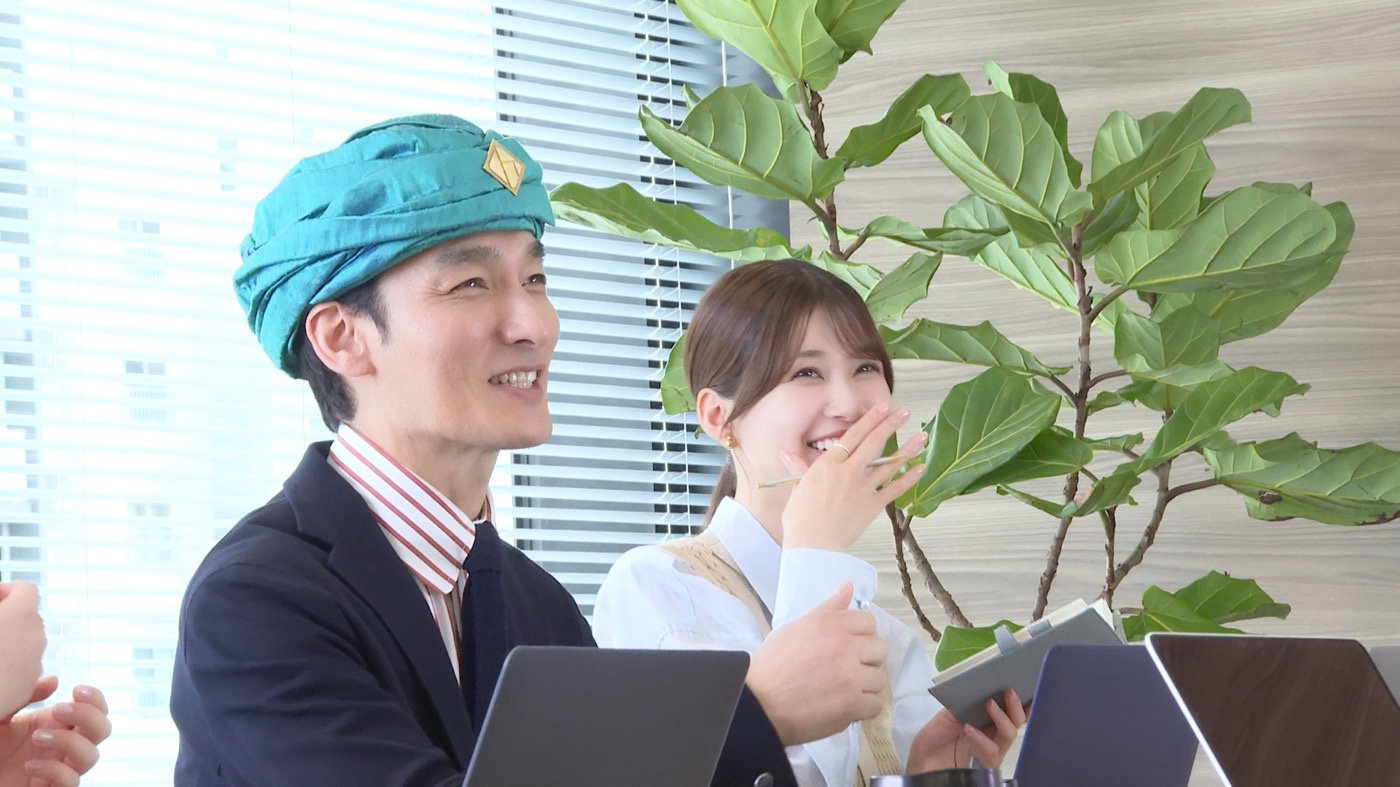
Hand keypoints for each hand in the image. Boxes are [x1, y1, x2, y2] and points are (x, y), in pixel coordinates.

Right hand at [0, 583, 45, 719]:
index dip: (6, 591)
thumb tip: (1, 603)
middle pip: (28, 618)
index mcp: (20, 615)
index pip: (26, 590)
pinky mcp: (25, 690)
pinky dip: (7, 668)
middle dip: (8, 618)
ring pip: (25, 645)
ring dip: (8, 644)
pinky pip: (21, 670)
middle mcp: (35, 637)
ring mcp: (33, 665)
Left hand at [0, 681, 109, 786]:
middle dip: (87, 716)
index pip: (96, 710)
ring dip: (69, 742)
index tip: (76, 690)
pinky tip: (30, 766)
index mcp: (56, 725)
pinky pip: (70, 781)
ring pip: (91, 756)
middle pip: (102, 730)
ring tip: (36, 738)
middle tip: (57, 710)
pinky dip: (54, 770)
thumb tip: (54, 680)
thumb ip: (28, 696)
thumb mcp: (3, 715)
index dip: (95, 699)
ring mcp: (58, 769)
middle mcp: (62, 747)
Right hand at [745, 583, 887, 744]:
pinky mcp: (852, 704)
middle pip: (880, 648)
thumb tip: (849, 587)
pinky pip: (876, 704)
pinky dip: (863, 708)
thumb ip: (827, 609)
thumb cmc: (772, 665)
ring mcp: (850, 676)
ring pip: (880, 678)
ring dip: (866, 685)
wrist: (758, 704)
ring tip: (844, 690)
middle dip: (867, 659)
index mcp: (828, 624)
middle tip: (847, 668)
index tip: (848, 646)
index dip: (860, 635)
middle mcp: (843, 646)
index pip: (868, 622)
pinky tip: (846, 706)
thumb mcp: (796, 627)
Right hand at [779, 404, 926, 551]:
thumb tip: (787, 454)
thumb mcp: (798, 487)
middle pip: (874, 442)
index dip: (870, 420)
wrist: (813, 543)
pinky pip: (895, 489)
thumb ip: (798, 468)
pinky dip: (909, 479)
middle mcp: (849, 471)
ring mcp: (863, 488)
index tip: (882, 408)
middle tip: (904, 412)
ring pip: (889, 463)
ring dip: (907, 448)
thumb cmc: (801, 518)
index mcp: (829, 464)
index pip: (853, 435)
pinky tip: (920, 468)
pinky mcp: (873, 505)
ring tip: (921, 437)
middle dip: (891, 424)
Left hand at [906, 689, 1026, 772]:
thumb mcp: (949, 713)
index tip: (1024, 685)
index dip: (1021, 700)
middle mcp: (993, 734)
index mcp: (987, 720)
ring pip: (1009, 735)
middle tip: (1008, 691)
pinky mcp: (984, 763)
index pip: (1010, 710)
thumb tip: (980, 684)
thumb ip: (967, 702)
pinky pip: (991, 750)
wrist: (923, 758)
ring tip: (989, 703)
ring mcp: (991, 749)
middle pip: (1016, 721)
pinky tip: (969, 728)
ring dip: (1001, 717)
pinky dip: (982, 738)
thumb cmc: (936, 736)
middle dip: (1015, 706)